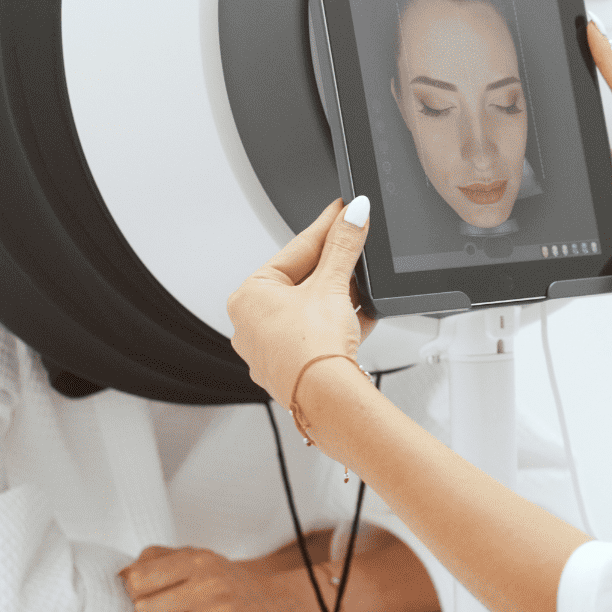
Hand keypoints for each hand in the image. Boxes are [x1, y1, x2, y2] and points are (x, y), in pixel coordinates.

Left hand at [120, 546, 321, 611]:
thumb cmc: (230, 583)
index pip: (140, 579)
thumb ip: (157, 560)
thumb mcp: (199, 558)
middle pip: (144, 611)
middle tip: (166, 611)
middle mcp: (211, 588)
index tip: (146, 591)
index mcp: (200, 561)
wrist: (280, 605)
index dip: (135, 589)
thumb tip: (121, 576)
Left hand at [227, 197, 373, 411]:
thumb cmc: (310, 349)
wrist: (326, 399)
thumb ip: (343, 246)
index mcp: (248, 297)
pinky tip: (361, 316)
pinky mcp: (293, 369)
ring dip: (339, 297)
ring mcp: (271, 350)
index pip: (294, 251)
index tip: (342, 212)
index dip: (324, 228)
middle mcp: (251, 324)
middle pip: (302, 282)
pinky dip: (339, 324)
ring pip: (311, 311)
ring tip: (363, 284)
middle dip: (334, 267)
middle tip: (356, 243)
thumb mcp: (332, 285)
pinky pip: (318, 335)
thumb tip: (353, 215)